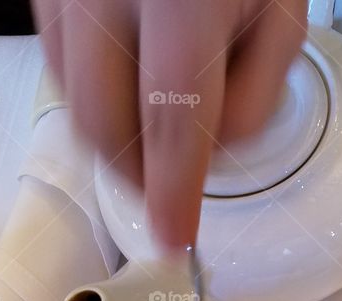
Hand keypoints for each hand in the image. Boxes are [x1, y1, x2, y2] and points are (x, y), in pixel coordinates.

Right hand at [33, 0, 307, 250]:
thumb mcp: (282, 16)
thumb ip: (256, 94)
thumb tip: (211, 154)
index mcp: (183, 0)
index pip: (173, 123)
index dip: (173, 192)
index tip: (174, 236)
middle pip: (104, 122)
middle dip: (137, 176)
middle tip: (171, 190)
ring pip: (72, 104)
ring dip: (114, 144)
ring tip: (159, 136)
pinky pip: (58, 71)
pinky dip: (94, 103)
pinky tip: (130, 94)